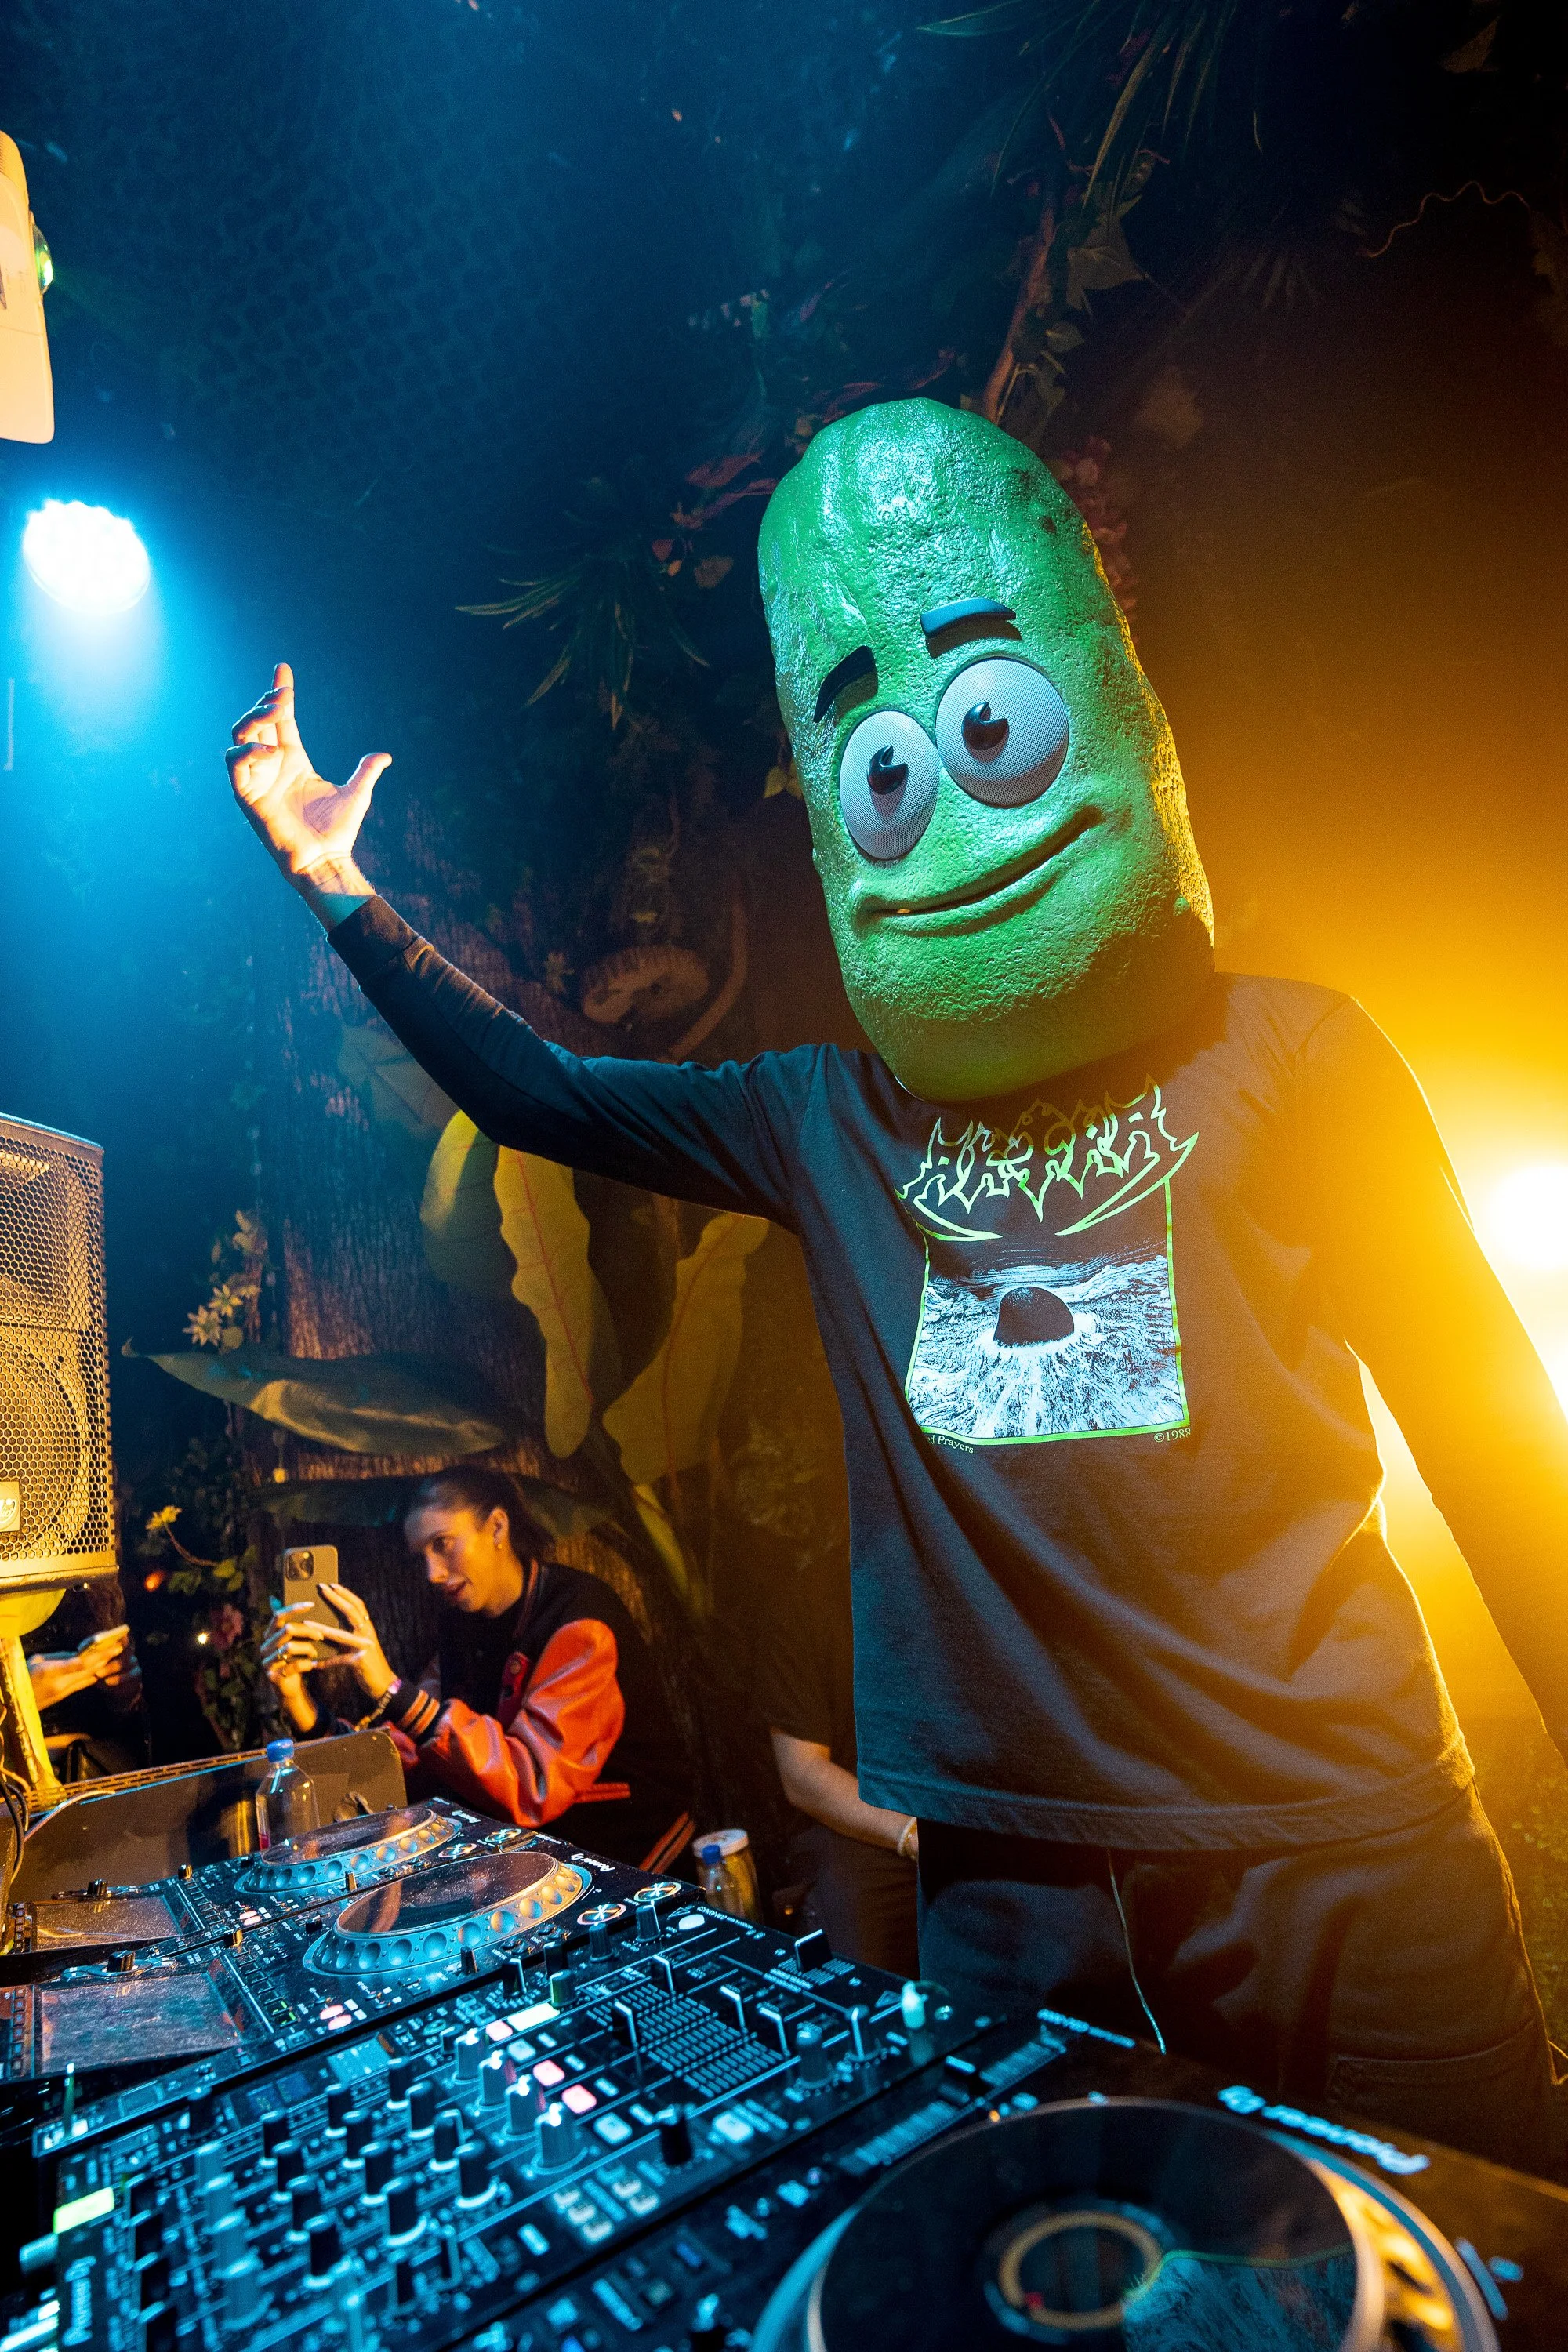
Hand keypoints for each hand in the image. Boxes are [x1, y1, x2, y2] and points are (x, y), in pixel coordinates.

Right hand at [28, 1628, 136, 1709]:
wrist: (14, 1701)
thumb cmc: (22, 1675)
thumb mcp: (37, 1660)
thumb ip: (58, 1657)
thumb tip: (76, 1654)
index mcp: (50, 1671)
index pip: (79, 1664)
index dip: (97, 1656)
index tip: (110, 1647)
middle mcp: (59, 1683)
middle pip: (88, 1669)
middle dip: (105, 1658)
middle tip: (119, 1647)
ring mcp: (62, 1691)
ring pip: (87, 1677)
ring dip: (102, 1666)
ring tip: (115, 1656)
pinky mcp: (63, 1696)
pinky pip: (82, 1684)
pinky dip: (93, 1676)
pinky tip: (103, 1670)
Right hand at [226, 663, 388, 924]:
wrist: (325, 860)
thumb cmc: (337, 832)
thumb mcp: (357, 794)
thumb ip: (366, 772)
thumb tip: (385, 756)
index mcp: (294, 760)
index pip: (282, 720)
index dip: (281, 693)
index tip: (283, 668)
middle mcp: (272, 766)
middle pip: (258, 722)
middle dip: (266, 703)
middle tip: (283, 695)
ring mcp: (258, 780)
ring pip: (239, 737)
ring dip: (253, 720)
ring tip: (275, 714)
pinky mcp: (247, 797)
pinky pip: (234, 766)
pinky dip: (248, 753)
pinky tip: (270, 753)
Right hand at [260, 1601, 322, 1733]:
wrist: (288, 1687)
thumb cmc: (293, 1659)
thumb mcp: (291, 1640)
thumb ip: (287, 1622)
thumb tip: (274, 1598)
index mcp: (270, 1634)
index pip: (278, 1616)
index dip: (294, 1608)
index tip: (311, 1604)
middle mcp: (265, 1646)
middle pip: (287, 1629)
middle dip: (308, 1631)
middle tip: (321, 1636)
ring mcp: (267, 1661)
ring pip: (290, 1647)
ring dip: (308, 1649)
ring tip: (315, 1653)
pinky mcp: (273, 1675)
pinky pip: (294, 1666)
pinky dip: (307, 1664)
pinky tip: (313, 1665)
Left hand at [311, 1583, 397, 1705]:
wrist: (383, 1683)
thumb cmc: (368, 1663)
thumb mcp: (359, 1645)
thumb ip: (348, 1635)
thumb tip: (328, 1627)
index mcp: (367, 1627)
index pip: (357, 1605)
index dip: (345, 1594)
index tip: (332, 1585)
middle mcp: (367, 1633)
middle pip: (352, 1611)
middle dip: (336, 1599)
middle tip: (322, 1588)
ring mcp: (364, 1647)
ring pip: (340, 1635)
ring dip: (321, 1629)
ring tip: (306, 1623)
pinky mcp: (359, 1662)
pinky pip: (338, 1660)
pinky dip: (325, 1663)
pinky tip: (313, 1664)